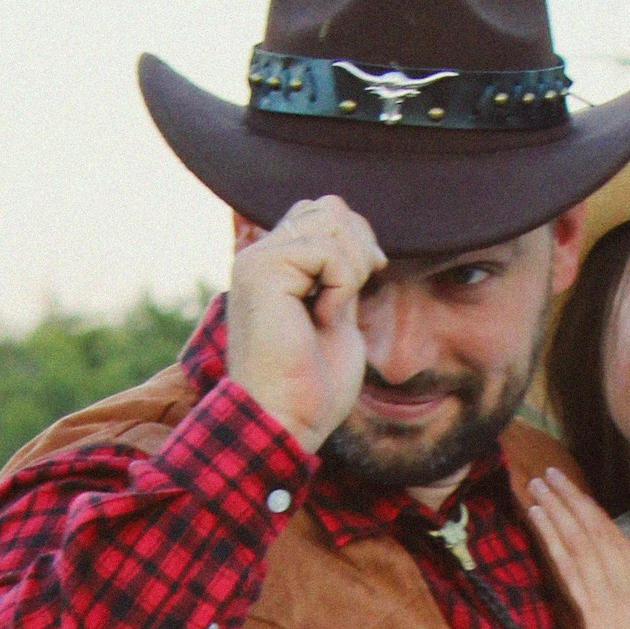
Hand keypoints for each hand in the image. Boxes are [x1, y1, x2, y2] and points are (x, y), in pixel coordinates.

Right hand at [224, 195, 379, 454]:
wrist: (286, 421)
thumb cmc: (312, 387)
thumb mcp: (338, 315)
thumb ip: (342, 275)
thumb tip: (362, 238)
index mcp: (276, 265)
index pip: (325, 212)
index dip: (358, 236)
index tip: (371, 275)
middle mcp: (260, 255)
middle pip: (330, 207)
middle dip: (360, 247)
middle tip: (352, 297)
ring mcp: (258, 260)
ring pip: (331, 219)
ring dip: (352, 267)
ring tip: (334, 310)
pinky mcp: (263, 271)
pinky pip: (327, 250)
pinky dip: (342, 285)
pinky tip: (323, 318)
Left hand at [525, 470, 629, 628]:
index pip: (619, 548)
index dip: (592, 518)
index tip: (569, 495)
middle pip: (603, 538)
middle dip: (573, 503)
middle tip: (546, 475)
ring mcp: (627, 611)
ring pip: (587, 548)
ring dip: (559, 513)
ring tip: (536, 487)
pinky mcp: (607, 628)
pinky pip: (576, 574)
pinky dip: (555, 542)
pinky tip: (538, 521)